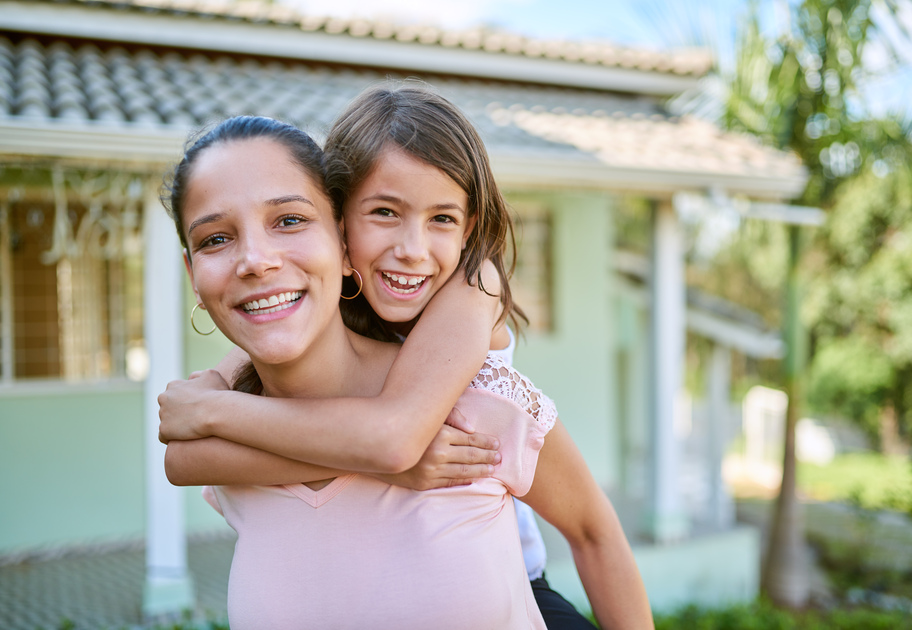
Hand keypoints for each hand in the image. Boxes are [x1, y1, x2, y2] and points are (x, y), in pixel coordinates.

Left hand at [158, 369, 228, 443]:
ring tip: (190, 430)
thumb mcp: (211, 375)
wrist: (216, 412)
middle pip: (167, 407)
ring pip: (166, 422)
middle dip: (177, 413)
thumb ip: (199, 375)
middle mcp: (164, 398)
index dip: (185, 401)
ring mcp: (162, 415)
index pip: (174, 394)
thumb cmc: (216, 394)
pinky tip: (182, 439)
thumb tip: (192, 378)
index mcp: (173, 386)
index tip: (196, 407)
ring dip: (175, 426)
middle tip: (193, 419)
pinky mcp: (164, 430)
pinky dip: (171, 438)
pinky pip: (164, 436)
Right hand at [376, 420, 500, 490]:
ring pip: (464, 471)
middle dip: (488, 457)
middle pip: (471, 456)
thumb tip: (471, 428)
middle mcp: (437, 454)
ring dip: (482, 470)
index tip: (497, 443)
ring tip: (493, 469)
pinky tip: (474, 479)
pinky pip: (450, 482)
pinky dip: (464, 481)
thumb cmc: (405, 425)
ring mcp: (431, 471)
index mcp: (440, 434)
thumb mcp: (427, 415)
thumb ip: (451, 415)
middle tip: (500, 457)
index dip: (486, 442)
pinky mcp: (424, 484)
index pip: (471, 440)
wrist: (377, 448)